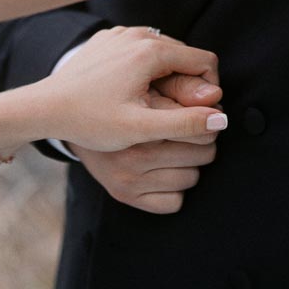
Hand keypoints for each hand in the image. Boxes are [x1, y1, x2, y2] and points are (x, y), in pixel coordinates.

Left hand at [40, 25, 225, 155]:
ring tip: (147, 108)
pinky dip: (145, 70)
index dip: (208, 91)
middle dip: (186, 84)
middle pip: (185, 55)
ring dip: (166, 78)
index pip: (205, 61)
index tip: (192, 115)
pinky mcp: (107, 39)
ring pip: (163, 53)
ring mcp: (120, 33)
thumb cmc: (90, 120)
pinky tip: (128, 94)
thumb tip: (221, 120)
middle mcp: (138, 33)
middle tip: (166, 117)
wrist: (44, 108)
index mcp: (151, 50)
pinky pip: (140, 50)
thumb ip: (185, 123)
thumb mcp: (141, 128)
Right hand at [69, 67, 223, 214]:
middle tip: (187, 133)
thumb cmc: (120, 96)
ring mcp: (127, 179)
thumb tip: (218, 97)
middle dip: (201, 142)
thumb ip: (182, 88)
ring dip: (188, 165)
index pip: (198, 127)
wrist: (71, 115)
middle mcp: (131, 154)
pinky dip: (174, 189)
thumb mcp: (147, 86)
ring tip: (172, 150)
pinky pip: (175, 202)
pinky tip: (161, 171)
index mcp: (140, 123)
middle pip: (202, 154)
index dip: (206, 119)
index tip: (202, 114)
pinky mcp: (124, 196)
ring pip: (192, 178)